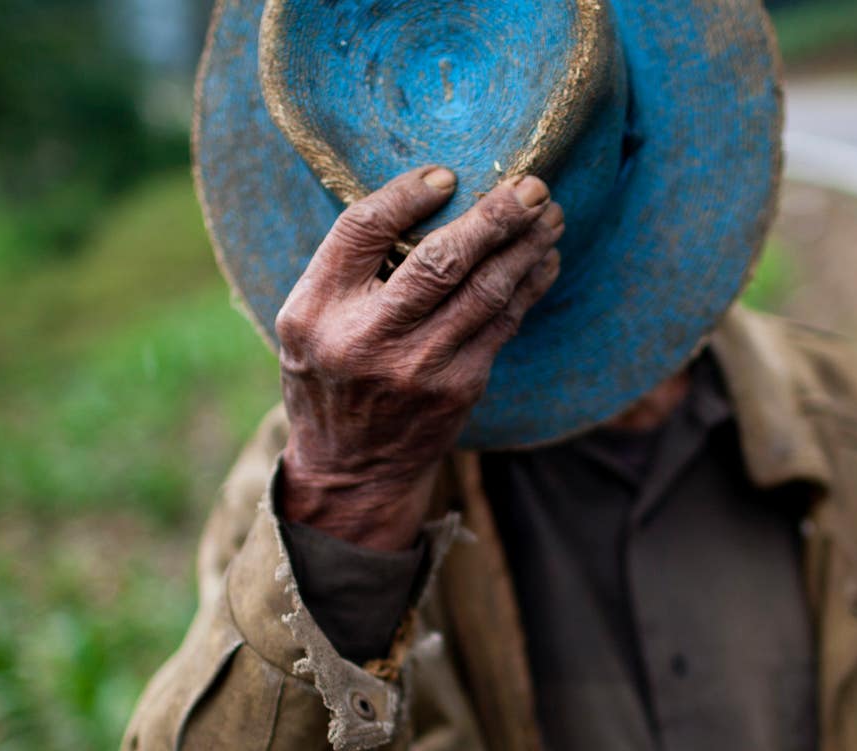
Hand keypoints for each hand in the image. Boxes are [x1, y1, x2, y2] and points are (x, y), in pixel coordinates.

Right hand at [275, 165, 563, 549]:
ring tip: (550, 214)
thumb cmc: (330, 374)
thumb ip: (344, 267)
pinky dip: (529, 285)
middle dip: (493, 217)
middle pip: (439, 260)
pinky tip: (544, 259)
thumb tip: (424, 196)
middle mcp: (368, 338)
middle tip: (531, 186)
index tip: (445, 174)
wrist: (353, 469)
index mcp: (317, 310)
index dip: (407, 195)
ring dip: (525, 246)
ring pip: (485, 291)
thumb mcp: (306, 319)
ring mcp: (419, 367)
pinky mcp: (460, 387)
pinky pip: (504, 323)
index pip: (362, 231)